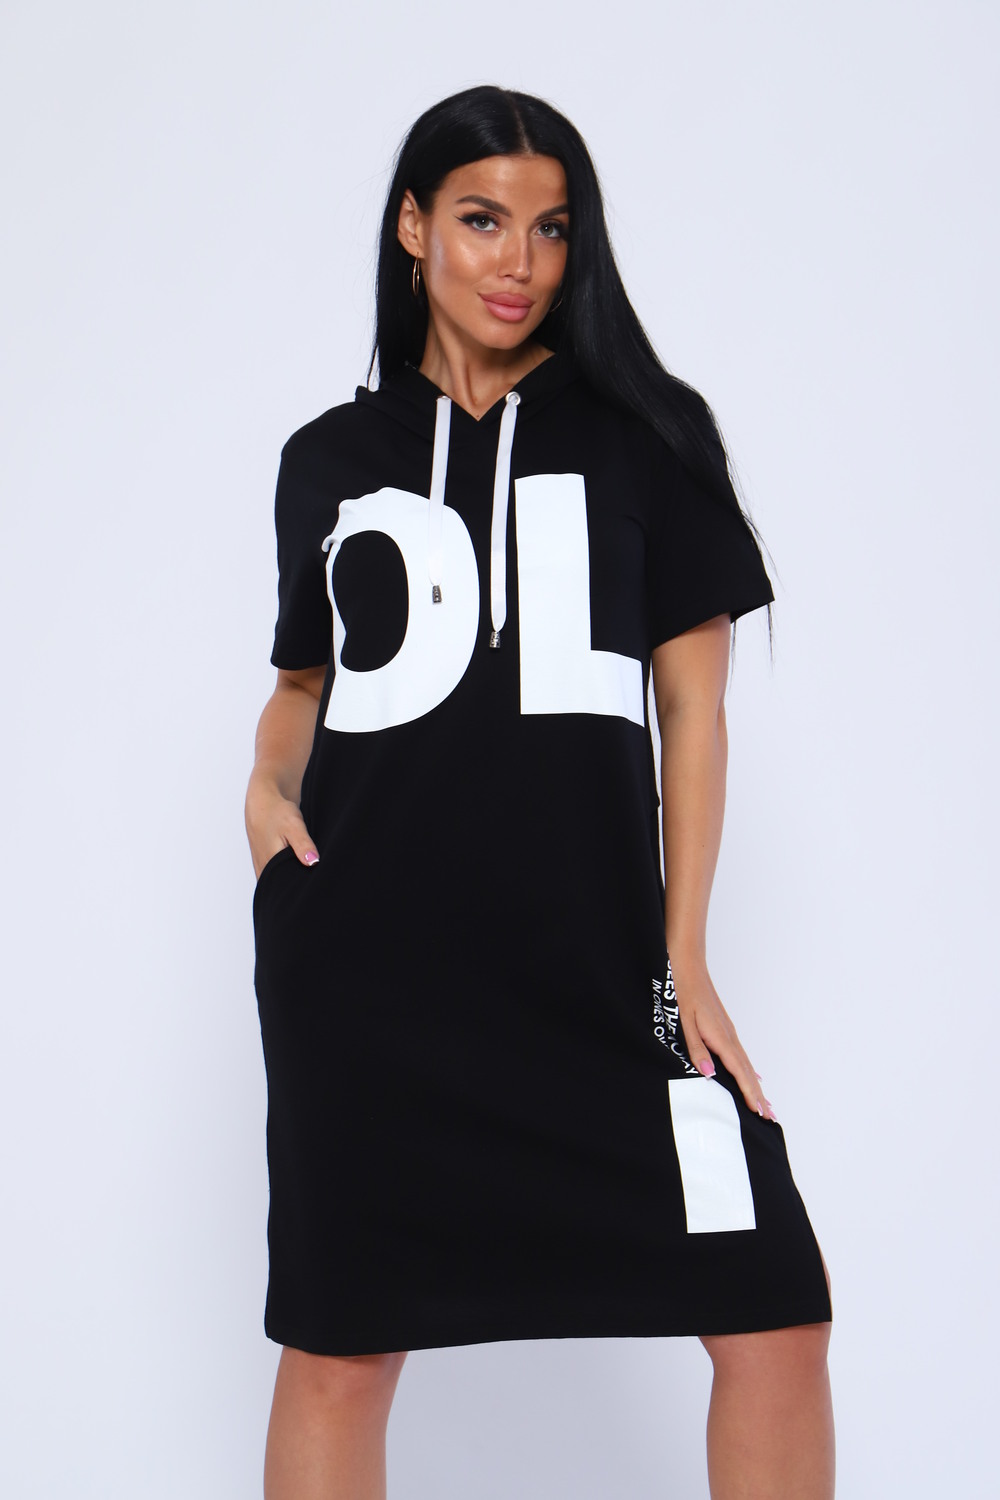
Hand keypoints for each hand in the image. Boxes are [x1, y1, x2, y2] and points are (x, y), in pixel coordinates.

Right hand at [245, 768, 319, 880]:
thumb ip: (303, 844)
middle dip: (297, 889)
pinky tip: (299, 872)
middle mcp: (263, 870)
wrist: (262, 801)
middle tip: (317, 886)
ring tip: (309, 880)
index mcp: (270, 864)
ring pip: (279, 884)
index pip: (285, 888)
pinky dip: (286, 877)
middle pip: (282, 888)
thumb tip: (313, 862)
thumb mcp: (293, 825)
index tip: (316, 888)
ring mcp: (262, 869)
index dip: (301, 890)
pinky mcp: (264, 865)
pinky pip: (276, 878)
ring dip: (292, 883)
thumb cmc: (277, 812)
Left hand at [668, 946, 776, 1121]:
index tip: (760, 1112)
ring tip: (765, 1103)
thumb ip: (696, 1048)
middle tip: (770, 1116)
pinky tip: (752, 1074)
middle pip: (747, 1070)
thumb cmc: (683, 990)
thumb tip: (709, 1075)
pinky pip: (740, 1054)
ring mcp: (727, 1030)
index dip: (749, 1093)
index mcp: (719, 1036)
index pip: (739, 1072)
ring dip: (756, 1084)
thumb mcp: (684, 1020)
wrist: (687, 963)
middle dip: (758, 1094)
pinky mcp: (723, 1026)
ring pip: (746, 1063)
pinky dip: (748, 1069)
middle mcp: (728, 1035)